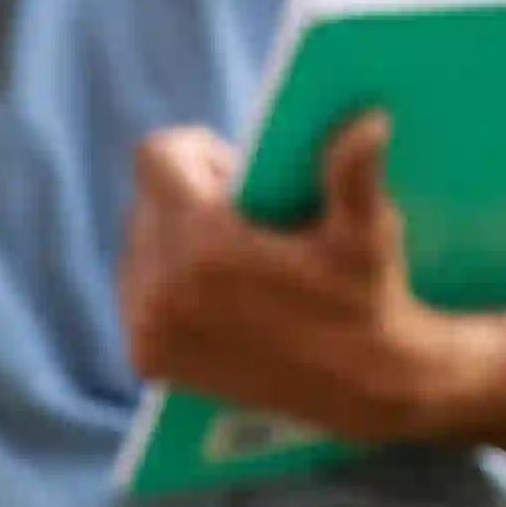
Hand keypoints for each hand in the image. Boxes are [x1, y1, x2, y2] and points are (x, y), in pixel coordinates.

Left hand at [122, 108, 492, 448]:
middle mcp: (160, 288)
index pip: (158, 157)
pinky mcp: (144, 357)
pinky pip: (135, 290)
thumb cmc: (368, 298)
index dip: (198, 153)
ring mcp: (147, 327)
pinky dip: (165, 283)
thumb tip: (370, 119)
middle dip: (189, 197)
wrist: (364, 388)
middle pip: (146, 200)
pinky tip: (214, 290)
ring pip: (137, 245)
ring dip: (174, 239)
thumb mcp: (367, 234)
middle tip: (244, 218)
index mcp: (204, 247)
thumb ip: (354, 174)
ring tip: (231, 256)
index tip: (237, 174)